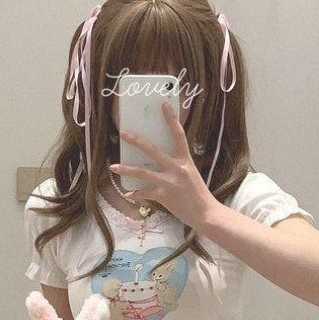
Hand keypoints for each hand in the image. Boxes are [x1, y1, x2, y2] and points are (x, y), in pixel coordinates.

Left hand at [109, 102, 217, 229]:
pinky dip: (135, 194)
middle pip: (153, 150)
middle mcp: (177, 168)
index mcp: (185, 161)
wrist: (205, 214)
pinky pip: (144, 193)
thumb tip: (158, 161)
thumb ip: (177, 166)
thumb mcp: (191, 175)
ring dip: (126, 169)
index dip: (171, 119)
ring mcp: (170, 182)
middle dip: (137, 141)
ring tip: (113, 166)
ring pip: (143, 172)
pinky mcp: (164, 196)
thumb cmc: (198, 195)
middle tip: (124, 133)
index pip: (179, 135)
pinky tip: (127, 194)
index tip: (164, 105)